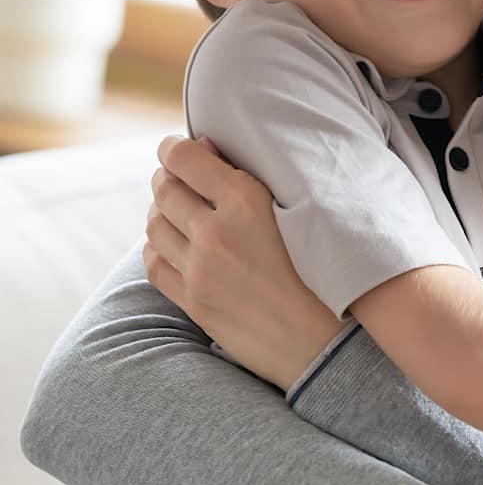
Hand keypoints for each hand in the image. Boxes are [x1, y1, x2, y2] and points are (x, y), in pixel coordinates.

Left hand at [144, 134, 342, 388]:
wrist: (325, 336)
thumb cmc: (320, 263)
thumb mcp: (293, 208)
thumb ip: (245, 177)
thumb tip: (202, 148)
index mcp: (246, 201)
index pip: (182, 159)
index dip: (173, 148)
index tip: (176, 148)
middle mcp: (216, 233)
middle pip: (164, 190)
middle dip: (168, 178)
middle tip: (181, 179)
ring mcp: (200, 270)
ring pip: (153, 225)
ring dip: (161, 212)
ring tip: (180, 212)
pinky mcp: (194, 301)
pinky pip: (154, 263)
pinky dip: (158, 247)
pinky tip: (176, 245)